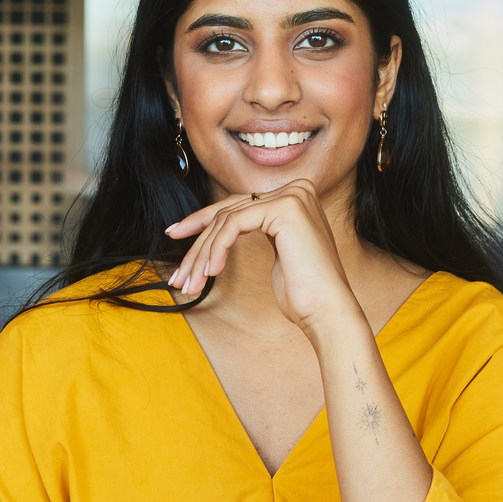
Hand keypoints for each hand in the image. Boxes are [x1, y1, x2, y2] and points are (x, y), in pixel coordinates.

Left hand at [164, 178, 362, 336]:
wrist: (327, 312)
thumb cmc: (303, 293)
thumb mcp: (275, 254)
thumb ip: (255, 230)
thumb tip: (220, 227)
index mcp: (295, 196)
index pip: (237, 204)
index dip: (202, 221)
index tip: (175, 235)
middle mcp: (296, 189)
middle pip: (229, 210)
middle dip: (197, 242)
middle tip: (179, 273)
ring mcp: (292, 196)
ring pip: (227, 219)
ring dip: (202, 254)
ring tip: (191, 283)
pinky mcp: (285, 208)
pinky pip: (234, 224)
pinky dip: (217, 249)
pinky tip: (212, 272)